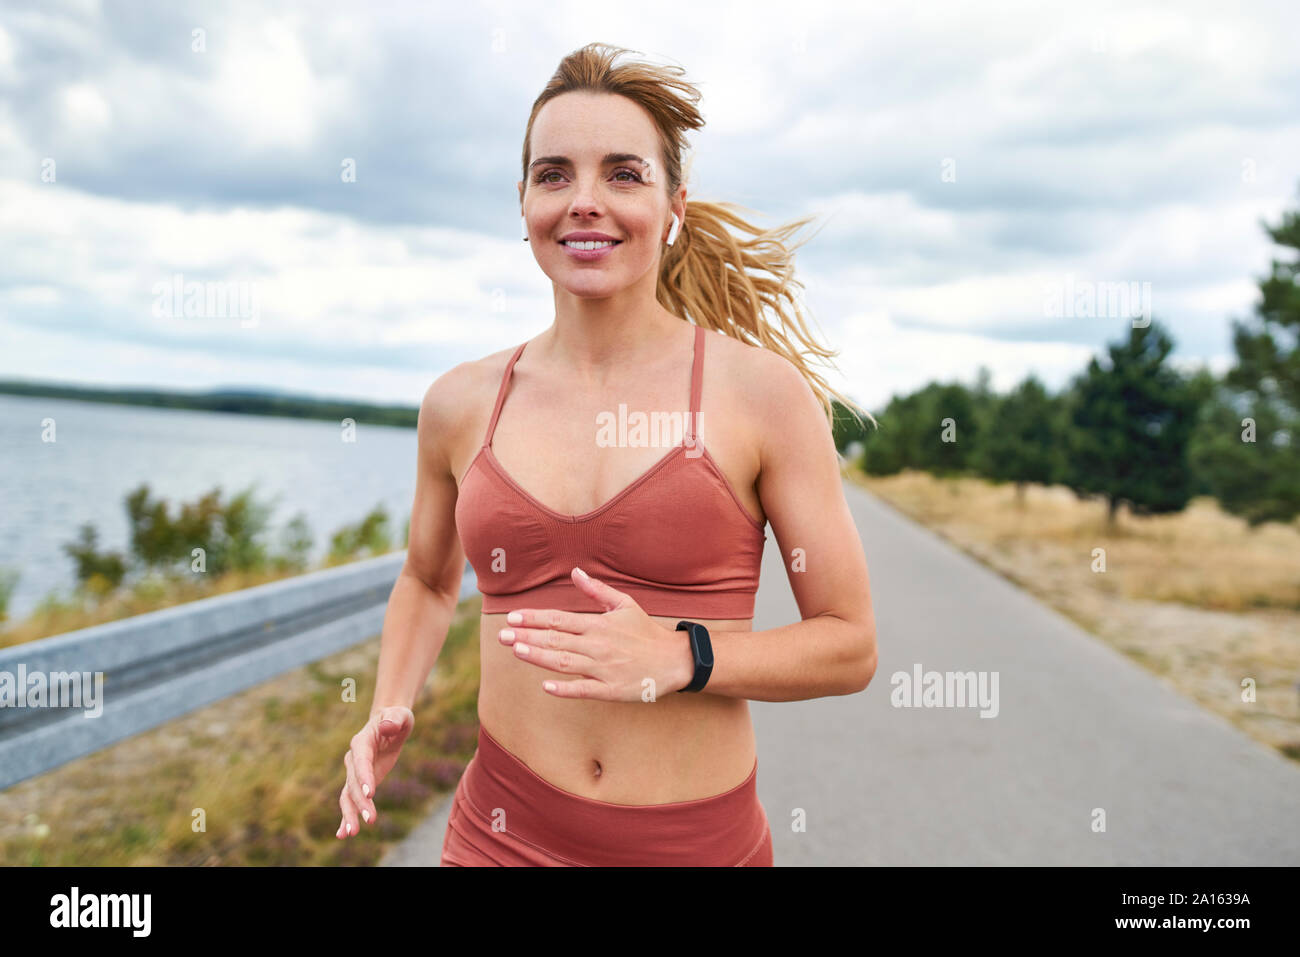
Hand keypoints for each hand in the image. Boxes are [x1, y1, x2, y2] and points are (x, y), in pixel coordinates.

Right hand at [337, 705, 413, 838]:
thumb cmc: (396, 718)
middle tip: (370, 820)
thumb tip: (387, 726)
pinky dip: (346, 816)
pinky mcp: (360, 782)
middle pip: (354, 783)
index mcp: (362, 741)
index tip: (371, 794)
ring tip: (351, 833)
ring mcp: (354, 772)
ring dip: (349, 814)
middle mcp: (354, 758)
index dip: (364, 776)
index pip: (361, 761)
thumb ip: (393, 720)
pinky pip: (350, 800)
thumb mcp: (400, 715)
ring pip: (348, 795)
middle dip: (361, 802)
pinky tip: (343, 834)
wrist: (388, 723)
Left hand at [497, 567, 694, 701]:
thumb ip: (597, 590)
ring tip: (517, 651)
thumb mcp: (625, 605)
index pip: (560, 619)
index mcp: (598, 625)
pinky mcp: (611, 689)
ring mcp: (604, 668)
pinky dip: (565, 688)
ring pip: (565, 662)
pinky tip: (546, 686)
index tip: (512, 617)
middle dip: (527, 637)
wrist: (674, 660)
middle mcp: (598, 645)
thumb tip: (576, 573)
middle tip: (502, 636)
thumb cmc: (646, 632)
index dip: (534, 618)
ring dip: (539, 657)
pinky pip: (584, 689)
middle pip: (556, 640)